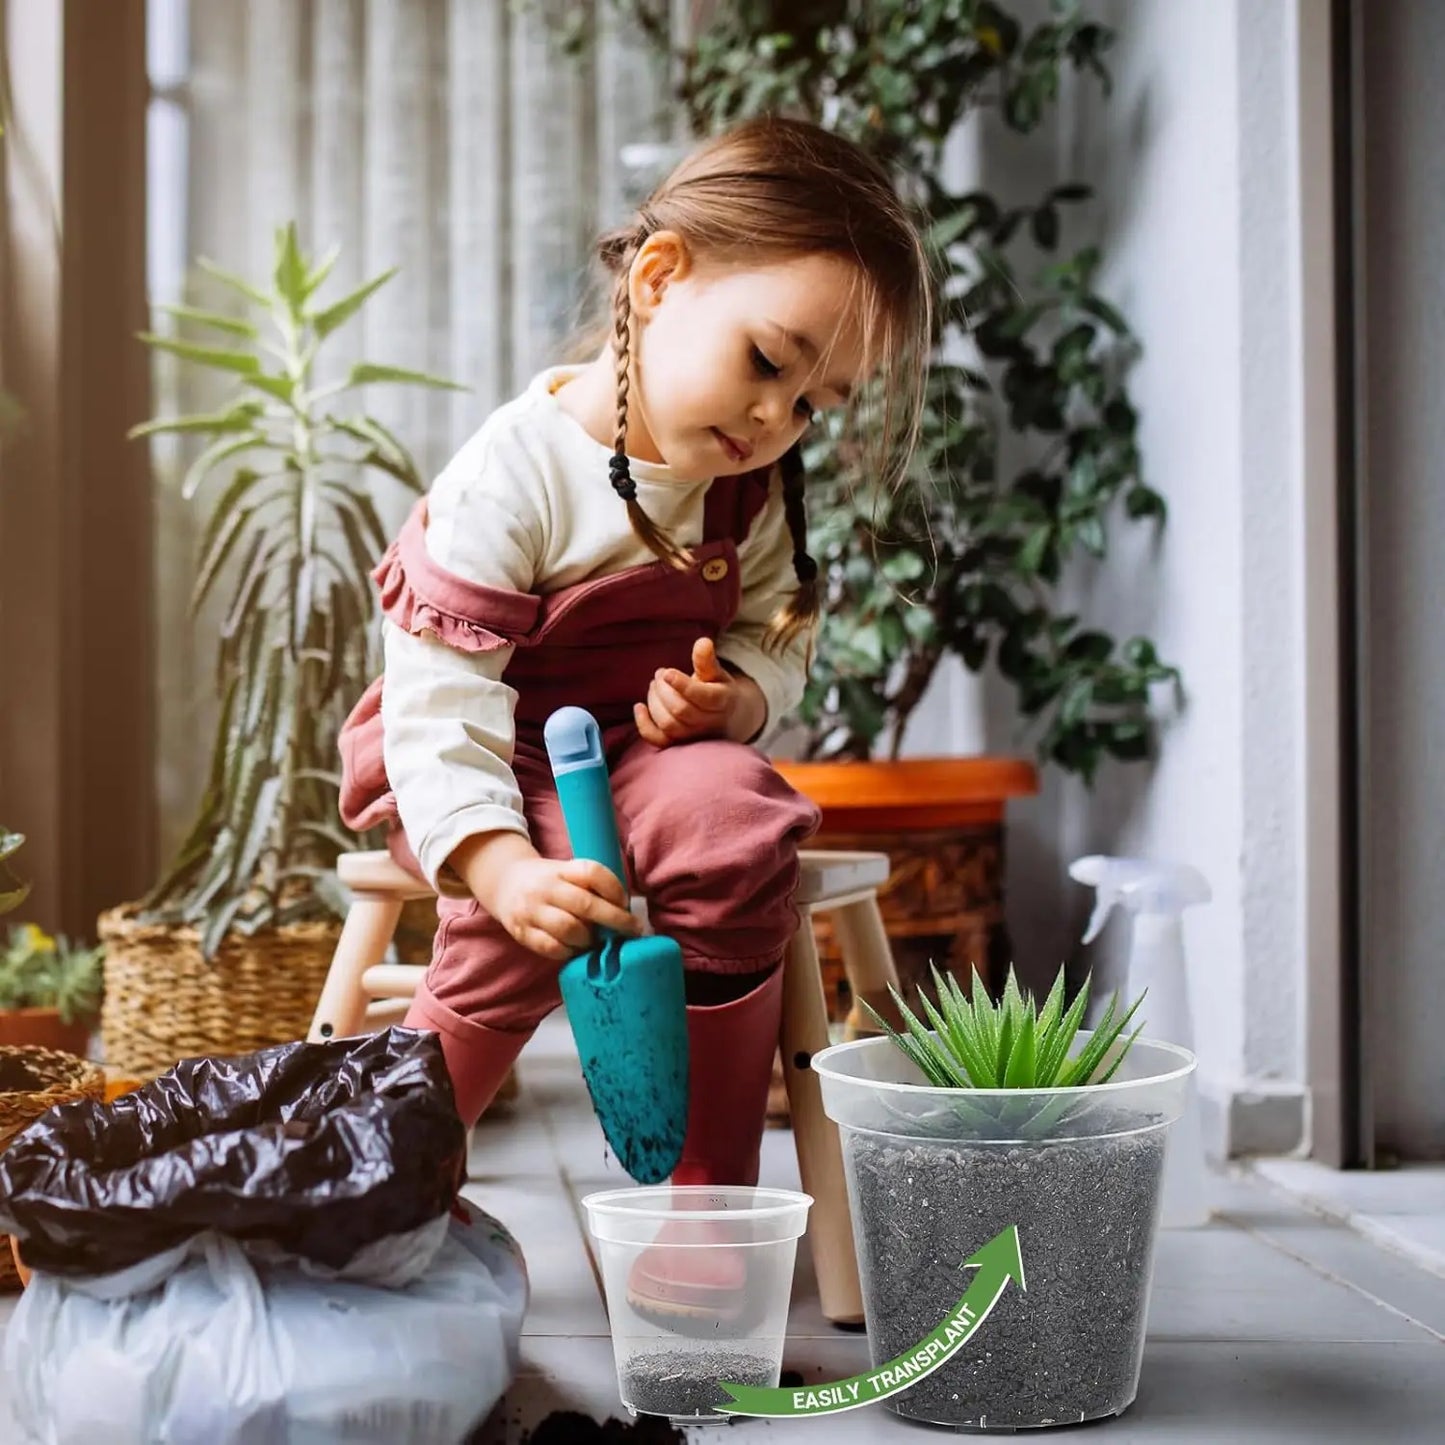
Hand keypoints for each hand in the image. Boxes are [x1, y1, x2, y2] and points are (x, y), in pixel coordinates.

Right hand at [450, 832, 640, 963]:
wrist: (505, 884)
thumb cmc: (549, 882)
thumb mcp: (567, 872)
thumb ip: (591, 887)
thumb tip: (626, 911)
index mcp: (561, 869)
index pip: (592, 872)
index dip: (614, 888)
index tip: (625, 902)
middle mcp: (546, 888)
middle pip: (585, 904)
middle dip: (615, 920)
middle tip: (632, 930)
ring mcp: (531, 910)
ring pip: (568, 929)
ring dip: (589, 939)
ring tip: (596, 941)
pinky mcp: (521, 932)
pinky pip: (551, 948)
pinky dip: (569, 952)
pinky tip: (576, 949)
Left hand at [634, 637, 766, 746]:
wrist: (725, 719)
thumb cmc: (716, 690)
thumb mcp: (716, 673)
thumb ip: (707, 660)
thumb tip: (703, 642)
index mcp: (721, 702)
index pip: (702, 697)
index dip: (682, 685)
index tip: (667, 673)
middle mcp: (709, 723)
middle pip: (681, 710)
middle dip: (664, 690)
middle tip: (660, 674)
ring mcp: (693, 736)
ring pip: (669, 724)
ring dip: (654, 703)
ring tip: (654, 686)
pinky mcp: (678, 744)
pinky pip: (658, 741)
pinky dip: (644, 725)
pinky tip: (639, 707)